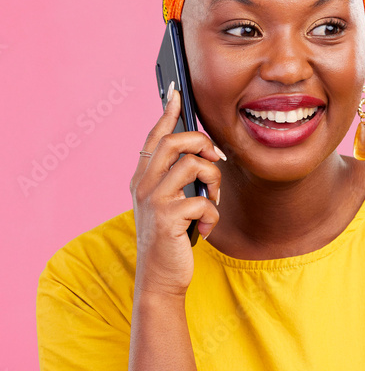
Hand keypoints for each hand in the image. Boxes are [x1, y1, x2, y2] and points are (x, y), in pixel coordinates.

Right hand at [130, 86, 225, 297]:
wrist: (160, 278)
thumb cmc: (169, 240)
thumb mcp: (169, 204)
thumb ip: (177, 180)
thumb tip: (202, 155)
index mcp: (142, 178)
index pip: (155, 136)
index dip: (167, 112)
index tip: (176, 92)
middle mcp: (143, 184)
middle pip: (175, 141)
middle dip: (203, 145)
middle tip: (216, 161)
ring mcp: (153, 200)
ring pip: (193, 165)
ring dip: (214, 183)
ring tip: (213, 202)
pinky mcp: (168, 218)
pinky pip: (203, 201)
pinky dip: (213, 216)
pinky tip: (206, 230)